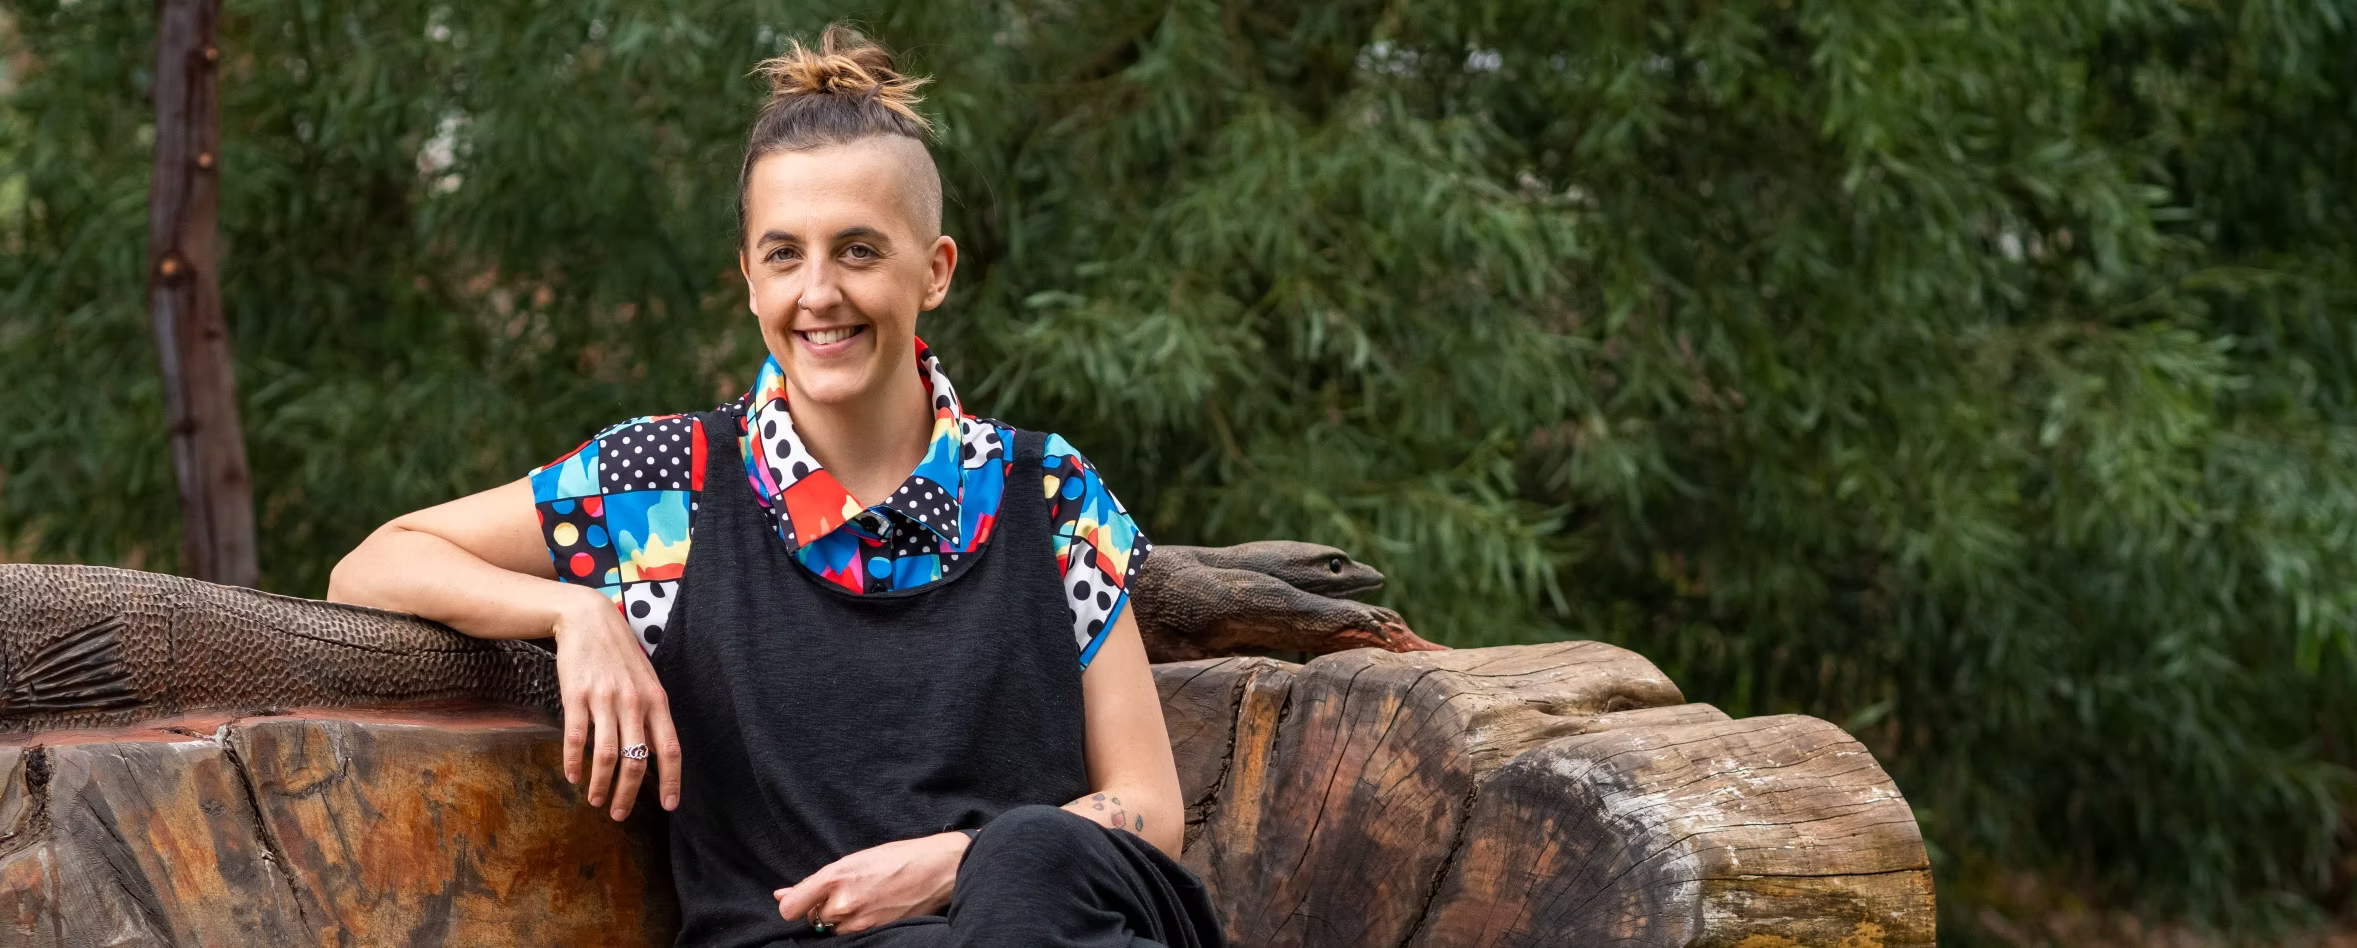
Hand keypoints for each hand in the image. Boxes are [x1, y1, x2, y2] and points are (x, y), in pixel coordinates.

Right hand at [550, 585, 680, 818]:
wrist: (587, 619)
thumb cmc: (618, 654)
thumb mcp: (645, 680)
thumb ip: (651, 713)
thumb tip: (653, 751)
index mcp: (656, 700)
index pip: (670, 748)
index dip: (672, 779)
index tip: (670, 805)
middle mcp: (634, 702)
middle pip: (638, 760)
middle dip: (630, 794)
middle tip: (620, 814)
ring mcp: (605, 699)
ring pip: (608, 755)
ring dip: (601, 785)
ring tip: (596, 801)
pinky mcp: (577, 695)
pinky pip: (577, 738)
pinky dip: (574, 762)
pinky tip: (572, 776)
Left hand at [773, 832, 968, 933]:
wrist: (938, 869)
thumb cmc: (899, 857)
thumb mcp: (855, 859)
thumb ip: (817, 881)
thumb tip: (782, 895)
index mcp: (836, 876)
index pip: (791, 907)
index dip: (793, 905)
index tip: (800, 901)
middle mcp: (844, 902)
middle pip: (812, 918)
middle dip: (822, 908)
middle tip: (846, 892)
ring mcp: (859, 921)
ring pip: (831, 929)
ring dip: (839, 919)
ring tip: (863, 900)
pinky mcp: (874, 932)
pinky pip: (851, 935)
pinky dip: (855, 925)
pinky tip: (871, 909)